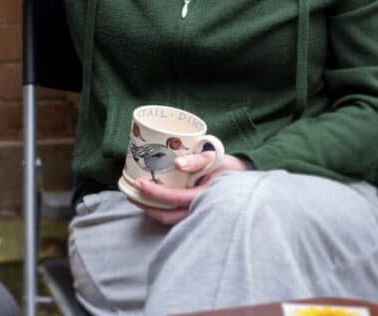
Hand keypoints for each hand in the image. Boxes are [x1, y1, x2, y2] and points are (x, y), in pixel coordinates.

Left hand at [132, 154, 249, 225]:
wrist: (247, 178)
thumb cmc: (229, 166)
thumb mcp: (215, 157)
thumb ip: (198, 159)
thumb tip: (178, 164)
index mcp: (206, 197)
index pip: (175, 199)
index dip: (154, 194)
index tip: (138, 184)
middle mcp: (203, 211)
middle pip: (169, 216)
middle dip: (147, 207)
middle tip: (131, 195)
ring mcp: (201, 215)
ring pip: (172, 220)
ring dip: (153, 211)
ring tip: (137, 198)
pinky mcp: (199, 214)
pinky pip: (178, 217)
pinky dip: (163, 211)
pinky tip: (153, 202)